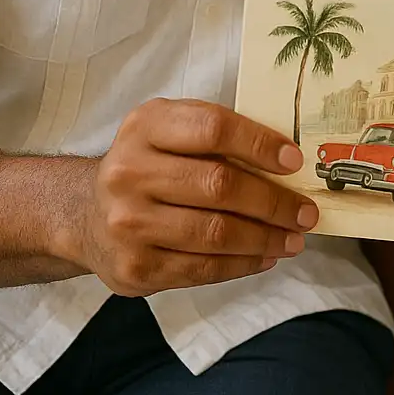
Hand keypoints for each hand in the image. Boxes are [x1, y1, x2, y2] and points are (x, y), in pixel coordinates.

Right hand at [67, 99, 317, 295]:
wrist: (86, 216)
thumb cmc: (148, 165)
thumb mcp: (169, 131)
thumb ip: (216, 136)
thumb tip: (288, 161)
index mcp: (145, 126)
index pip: (213, 128)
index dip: (259, 144)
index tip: (294, 161)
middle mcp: (129, 172)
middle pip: (219, 185)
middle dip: (273, 201)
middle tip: (306, 212)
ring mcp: (128, 224)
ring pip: (215, 233)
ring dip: (266, 237)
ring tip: (294, 238)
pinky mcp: (135, 268)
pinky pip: (203, 268)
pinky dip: (243, 263)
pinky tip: (265, 256)